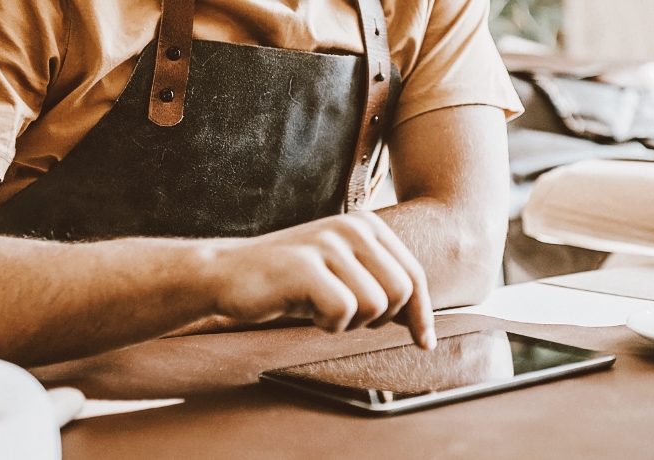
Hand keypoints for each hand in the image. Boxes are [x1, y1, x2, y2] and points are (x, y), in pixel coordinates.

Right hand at [204, 212, 435, 348]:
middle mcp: (352, 228)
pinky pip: (342, 311)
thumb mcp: (344, 276)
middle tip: (346, 318)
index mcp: (367, 225)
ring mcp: (328, 244)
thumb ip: (381, 286)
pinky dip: (327, 324)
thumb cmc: (290, 282)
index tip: (425, 344)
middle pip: (400, 292)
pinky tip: (305, 310)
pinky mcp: (306, 266)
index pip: (414, 275)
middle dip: (379, 319)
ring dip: (350, 322)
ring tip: (321, 309)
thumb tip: (422, 323)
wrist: (228, 275)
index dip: (422, 315)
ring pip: (374, 305)